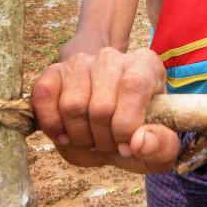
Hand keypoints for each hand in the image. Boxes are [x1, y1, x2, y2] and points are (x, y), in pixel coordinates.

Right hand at [31, 47, 180, 173]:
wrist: (109, 131)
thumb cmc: (138, 136)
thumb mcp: (161, 148)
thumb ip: (163, 146)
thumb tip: (139, 141)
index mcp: (145, 66)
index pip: (133, 86)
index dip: (126, 124)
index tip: (127, 147)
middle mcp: (112, 58)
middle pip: (100, 106)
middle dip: (103, 139)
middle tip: (109, 145)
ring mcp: (80, 63)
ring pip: (72, 106)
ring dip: (80, 136)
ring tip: (91, 138)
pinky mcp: (53, 73)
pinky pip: (43, 96)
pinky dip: (51, 124)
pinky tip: (65, 134)